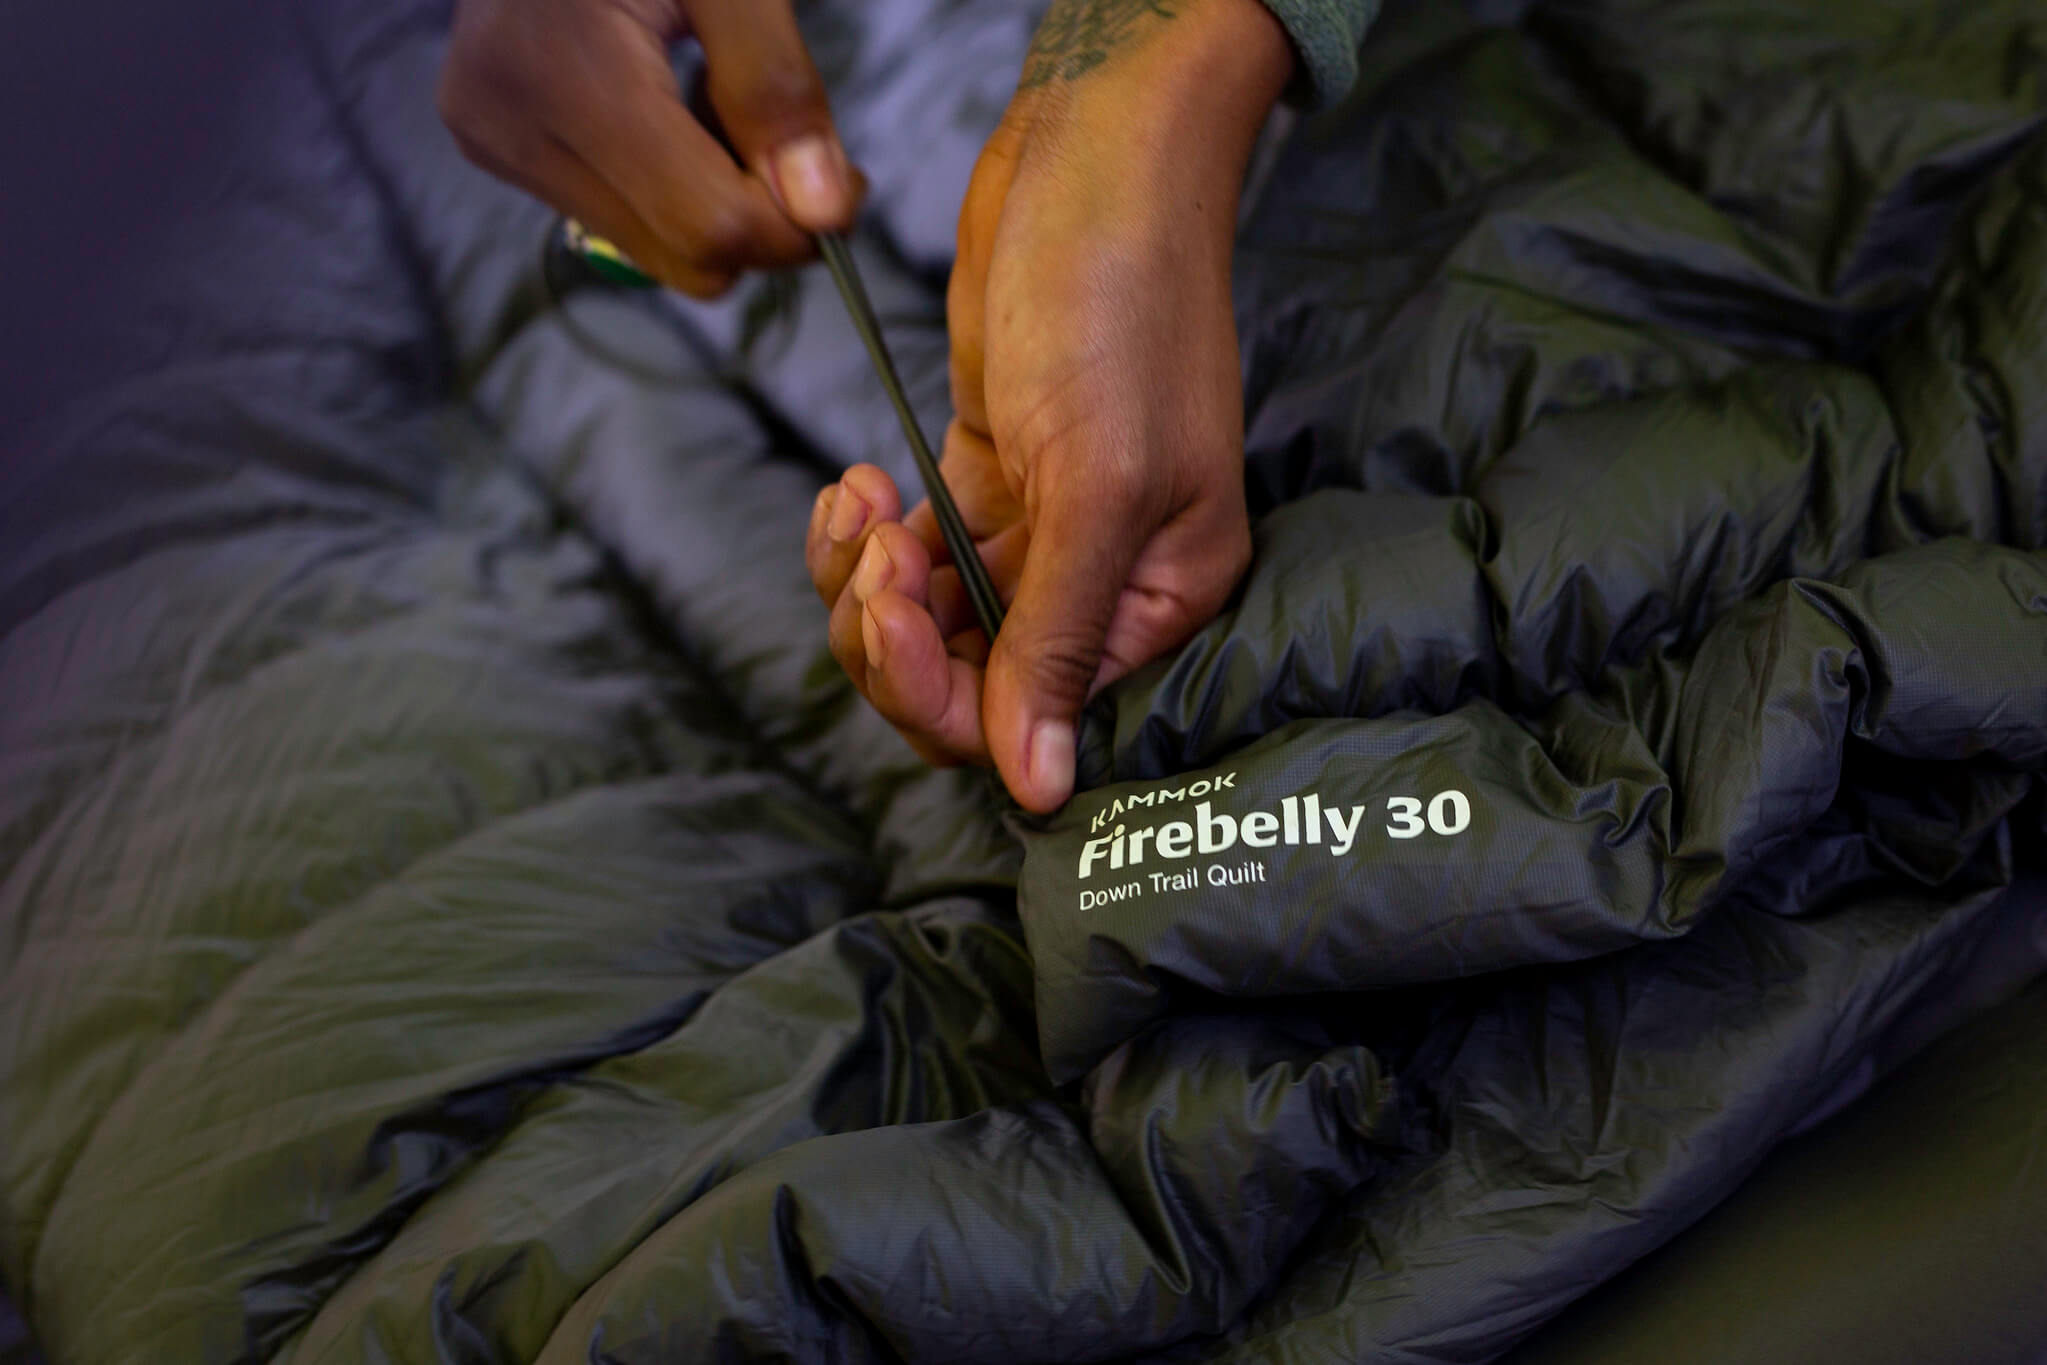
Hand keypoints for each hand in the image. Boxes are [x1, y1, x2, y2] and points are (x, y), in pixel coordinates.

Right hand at [439, 0, 860, 296]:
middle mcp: (511, 125)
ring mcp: (496, 144)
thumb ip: (776, 87)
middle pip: (684, 256)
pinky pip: (618, 220)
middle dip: (760, 219)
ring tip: (707, 100)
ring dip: (713, 203)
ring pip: (656, 251)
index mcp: (567, 73)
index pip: (710, 224)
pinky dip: (667, 190)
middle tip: (785, 136)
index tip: (844, 180)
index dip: (795, 224)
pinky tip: (664, 110)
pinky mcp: (495, 149)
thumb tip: (827, 214)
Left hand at [807, 0, 1290, 811]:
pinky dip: (864, 538)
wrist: (1094, 162)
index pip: (1033, 719)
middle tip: (876, 549)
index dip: (942, 695)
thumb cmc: (1121, 311)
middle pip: (964, 688)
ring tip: (864, 501)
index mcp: (1159, 603)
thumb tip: (1038, 792)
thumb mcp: (1097, 484)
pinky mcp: (983, 487)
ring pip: (921, 631)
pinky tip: (859, 482)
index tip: (892, 612)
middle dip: (892, 638)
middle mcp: (1100, 585)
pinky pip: (906, 564)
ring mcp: (1036, 536)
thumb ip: (1056, 640)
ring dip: (866, 584)